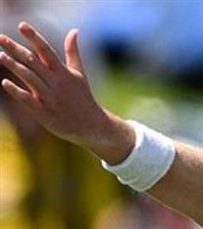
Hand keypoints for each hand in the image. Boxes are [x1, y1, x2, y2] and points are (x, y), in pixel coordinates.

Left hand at [0, 22, 133, 162]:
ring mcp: (50, 97)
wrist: (90, 125)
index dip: (34, 38)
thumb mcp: (79, 73)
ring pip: (30, 78)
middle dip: (16, 49)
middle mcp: (56, 83)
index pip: (46, 51)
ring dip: (14, 66)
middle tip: (1, 38)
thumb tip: (74, 31)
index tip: (22, 25)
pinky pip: (28, 100)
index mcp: (63, 72)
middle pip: (34, 62)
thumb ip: (73, 52)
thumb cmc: (82, 97)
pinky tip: (4, 83)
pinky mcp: (44, 112)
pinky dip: (17, 91)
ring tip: (0, 55)